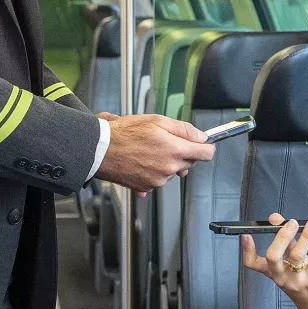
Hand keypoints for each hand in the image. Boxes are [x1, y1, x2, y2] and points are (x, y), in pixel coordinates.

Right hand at [95, 114, 212, 193]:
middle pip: (188, 162)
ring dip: (165, 162)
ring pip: (172, 171)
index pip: (206, 154)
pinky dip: (152, 171)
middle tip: (164, 142)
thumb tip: (200, 136)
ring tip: (147, 150)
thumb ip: (183, 129)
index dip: (206, 146)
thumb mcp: (157, 121)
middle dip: (181, 152)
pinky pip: (157, 179)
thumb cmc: (124, 134)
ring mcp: (158, 180)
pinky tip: (141, 161)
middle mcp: (169, 168)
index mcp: (175, 150)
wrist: (101, 150)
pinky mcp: (146, 187)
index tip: (203, 144)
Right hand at [240, 215, 307, 308]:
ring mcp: (296, 280)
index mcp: (272, 271)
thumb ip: (285, 240)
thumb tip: (276, 218)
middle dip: (282, 236)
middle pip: (273, 256)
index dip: (247, 250)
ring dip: (306, 236)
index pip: (252, 263)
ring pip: (297, 256)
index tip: (246, 235)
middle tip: (291, 222)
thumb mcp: (291, 262)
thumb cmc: (302, 282)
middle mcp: (281, 276)